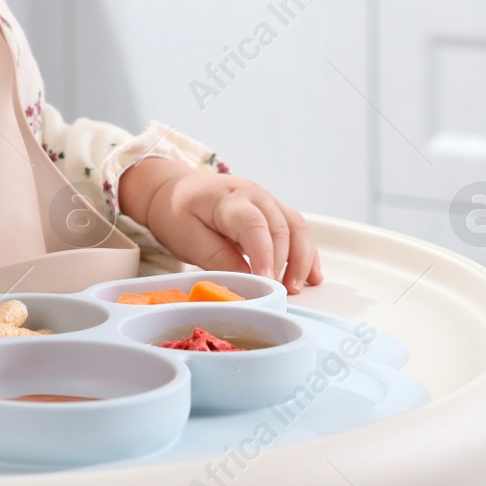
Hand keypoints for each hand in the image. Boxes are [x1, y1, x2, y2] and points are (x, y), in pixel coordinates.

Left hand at [117, 159, 322, 293]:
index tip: (267, 280)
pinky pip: (297, 230)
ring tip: (296, 288)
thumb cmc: (178, 213)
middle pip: (281, 227)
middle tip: (281, 293)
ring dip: (301, 259)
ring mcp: (267, 201)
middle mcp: (253, 195)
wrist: (174, 191)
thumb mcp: (187, 238)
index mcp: (228, 198)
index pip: (254, 225)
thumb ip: (218, 258)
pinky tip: (311, 276)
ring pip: (296, 227)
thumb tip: (249, 281)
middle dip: (285, 263)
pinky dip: (306, 253)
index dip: (264, 253)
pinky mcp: (273, 211)